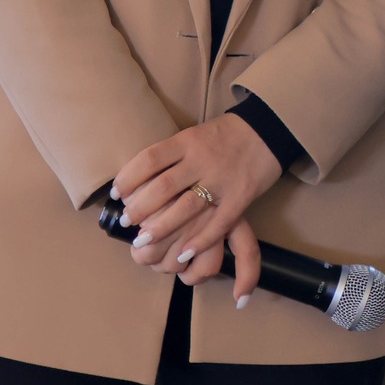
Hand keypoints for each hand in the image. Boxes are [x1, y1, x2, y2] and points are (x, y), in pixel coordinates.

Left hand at [113, 114, 279, 304]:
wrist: (268, 129)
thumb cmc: (226, 135)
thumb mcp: (195, 134)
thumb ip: (173, 154)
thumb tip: (138, 177)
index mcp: (188, 141)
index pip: (149, 160)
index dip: (128, 178)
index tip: (116, 193)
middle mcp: (202, 160)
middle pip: (162, 188)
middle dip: (139, 209)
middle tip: (127, 221)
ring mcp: (221, 180)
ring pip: (185, 208)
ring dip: (161, 227)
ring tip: (142, 240)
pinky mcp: (240, 197)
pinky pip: (217, 224)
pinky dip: (199, 242)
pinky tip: (182, 255)